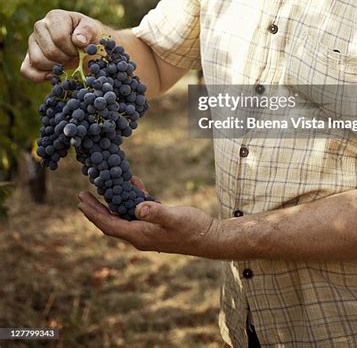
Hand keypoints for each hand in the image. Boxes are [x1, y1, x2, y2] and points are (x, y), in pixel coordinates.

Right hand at [20, 9, 101, 81]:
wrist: (86, 45)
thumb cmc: (89, 35)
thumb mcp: (94, 30)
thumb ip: (87, 31)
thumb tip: (78, 40)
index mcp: (55, 16)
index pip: (59, 38)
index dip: (72, 49)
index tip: (80, 50)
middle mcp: (40, 26)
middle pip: (50, 51)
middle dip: (66, 59)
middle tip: (74, 57)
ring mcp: (32, 42)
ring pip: (37, 61)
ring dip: (55, 67)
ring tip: (66, 62)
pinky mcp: (28, 56)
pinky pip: (26, 70)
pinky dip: (40, 76)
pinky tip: (54, 75)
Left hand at [77, 190, 221, 257]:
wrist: (210, 238)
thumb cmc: (193, 229)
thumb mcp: (174, 218)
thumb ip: (156, 212)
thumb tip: (137, 208)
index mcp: (140, 235)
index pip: (109, 225)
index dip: (94, 213)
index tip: (80, 201)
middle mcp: (140, 235)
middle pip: (111, 221)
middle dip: (96, 209)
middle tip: (82, 195)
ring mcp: (149, 230)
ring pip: (124, 215)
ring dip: (113, 201)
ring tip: (102, 186)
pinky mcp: (157, 224)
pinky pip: (139, 210)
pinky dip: (133, 197)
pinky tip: (134, 183)